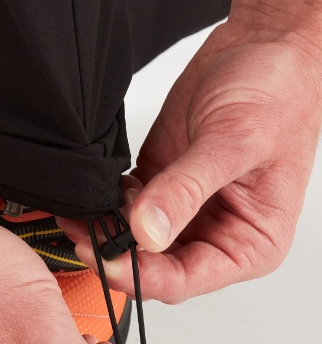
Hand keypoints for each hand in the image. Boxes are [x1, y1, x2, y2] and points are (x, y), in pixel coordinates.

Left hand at [59, 14, 321, 302]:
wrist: (266, 46)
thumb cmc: (279, 94)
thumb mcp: (235, 143)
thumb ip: (187, 189)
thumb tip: (147, 231)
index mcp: (248, 244)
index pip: (186, 280)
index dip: (143, 275)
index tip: (108, 258)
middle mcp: (216, 235)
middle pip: (156, 268)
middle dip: (118, 257)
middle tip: (86, 239)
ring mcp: (185, 213)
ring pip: (135, 243)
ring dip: (106, 234)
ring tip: (81, 217)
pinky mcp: (162, 187)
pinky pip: (126, 210)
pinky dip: (106, 208)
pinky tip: (93, 197)